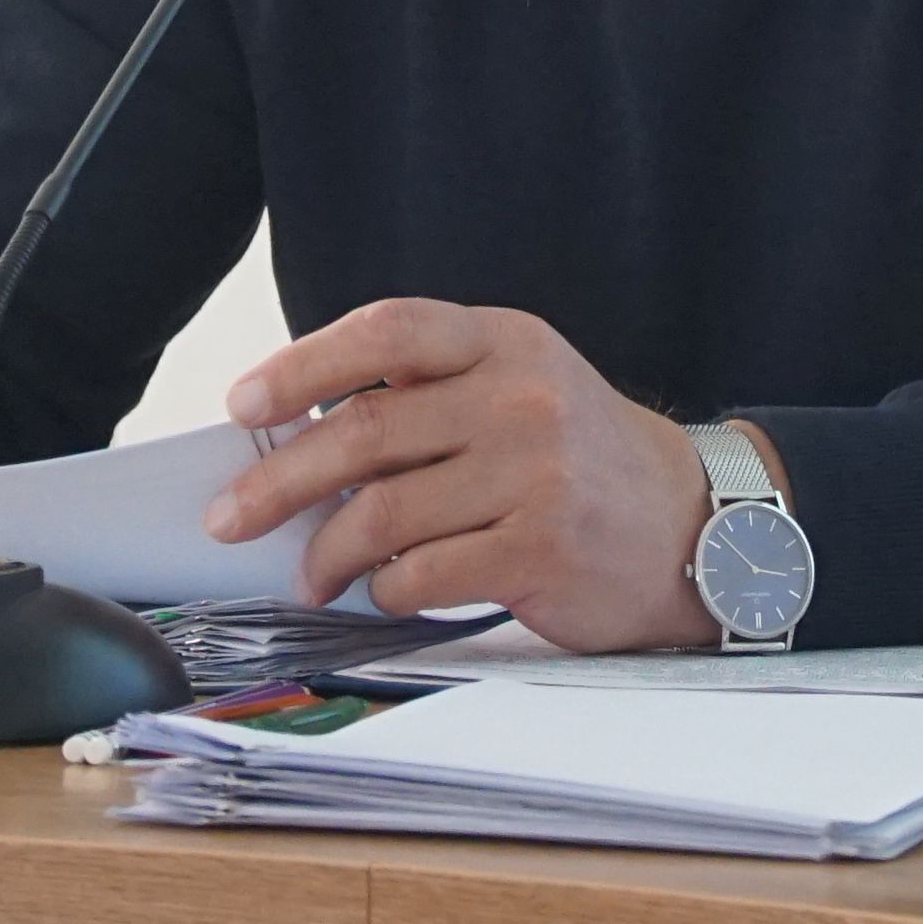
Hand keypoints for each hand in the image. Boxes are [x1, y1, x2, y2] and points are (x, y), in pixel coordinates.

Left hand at [207, 300, 722, 649]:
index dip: (302, 364)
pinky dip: (386, 590)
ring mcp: (537, 474)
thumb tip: (295, 434)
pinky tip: (381, 593)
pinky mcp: (543, 549)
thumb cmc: (578, 458)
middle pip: (366, 431)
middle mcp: (521, 398)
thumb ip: (427, 398)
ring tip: (310, 574)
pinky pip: (426, 574)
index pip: (387, 331)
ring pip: (386, 513)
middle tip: (230, 515)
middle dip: (279, 479)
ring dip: (327, 552)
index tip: (242, 403)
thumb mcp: (517, 389)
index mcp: (504, 342)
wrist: (692, 523)